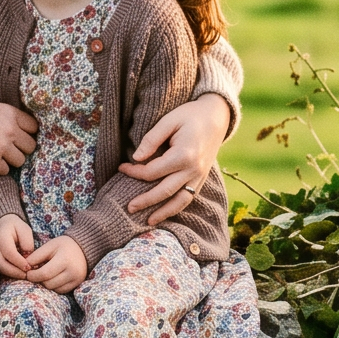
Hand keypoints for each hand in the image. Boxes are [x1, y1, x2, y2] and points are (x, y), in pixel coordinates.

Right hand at [0, 97, 37, 174]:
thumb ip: (7, 117)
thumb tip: (18, 129)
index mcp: (11, 113)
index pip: (34, 127)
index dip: (27, 133)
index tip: (19, 137)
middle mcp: (10, 129)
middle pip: (30, 146)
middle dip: (20, 149)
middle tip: (9, 148)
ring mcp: (2, 145)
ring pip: (20, 160)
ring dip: (10, 160)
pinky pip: (5, 170)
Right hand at [0, 214, 35, 280]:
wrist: (2, 226)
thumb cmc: (16, 228)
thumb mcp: (24, 229)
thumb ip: (27, 242)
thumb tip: (27, 257)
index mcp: (2, 237)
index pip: (9, 252)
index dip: (19, 262)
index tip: (29, 267)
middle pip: (1, 264)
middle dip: (15, 272)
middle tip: (28, 275)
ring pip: (0, 269)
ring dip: (13, 275)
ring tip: (26, 275)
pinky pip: (1, 270)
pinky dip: (11, 274)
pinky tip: (21, 274)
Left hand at [26, 233, 88, 293]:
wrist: (83, 248)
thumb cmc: (63, 246)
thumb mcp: (50, 246)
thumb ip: (36, 256)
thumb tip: (25, 267)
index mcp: (64, 260)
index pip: (44, 274)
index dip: (33, 275)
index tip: (27, 273)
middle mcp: (72, 272)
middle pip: (48, 284)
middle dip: (39, 280)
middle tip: (35, 273)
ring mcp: (76, 280)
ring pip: (54, 289)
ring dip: (46, 283)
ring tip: (45, 274)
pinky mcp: (77, 284)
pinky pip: (60, 291)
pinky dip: (54, 286)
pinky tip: (53, 278)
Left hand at [119, 93, 230, 226]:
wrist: (216, 117)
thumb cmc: (189, 116)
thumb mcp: (168, 121)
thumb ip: (151, 139)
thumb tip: (136, 158)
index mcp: (183, 155)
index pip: (152, 171)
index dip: (134, 172)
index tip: (121, 168)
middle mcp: (193, 170)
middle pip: (164, 191)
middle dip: (145, 201)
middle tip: (128, 207)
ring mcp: (200, 176)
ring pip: (180, 201)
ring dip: (163, 212)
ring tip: (147, 222)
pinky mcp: (202, 179)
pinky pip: (189, 198)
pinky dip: (177, 208)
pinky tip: (165, 213)